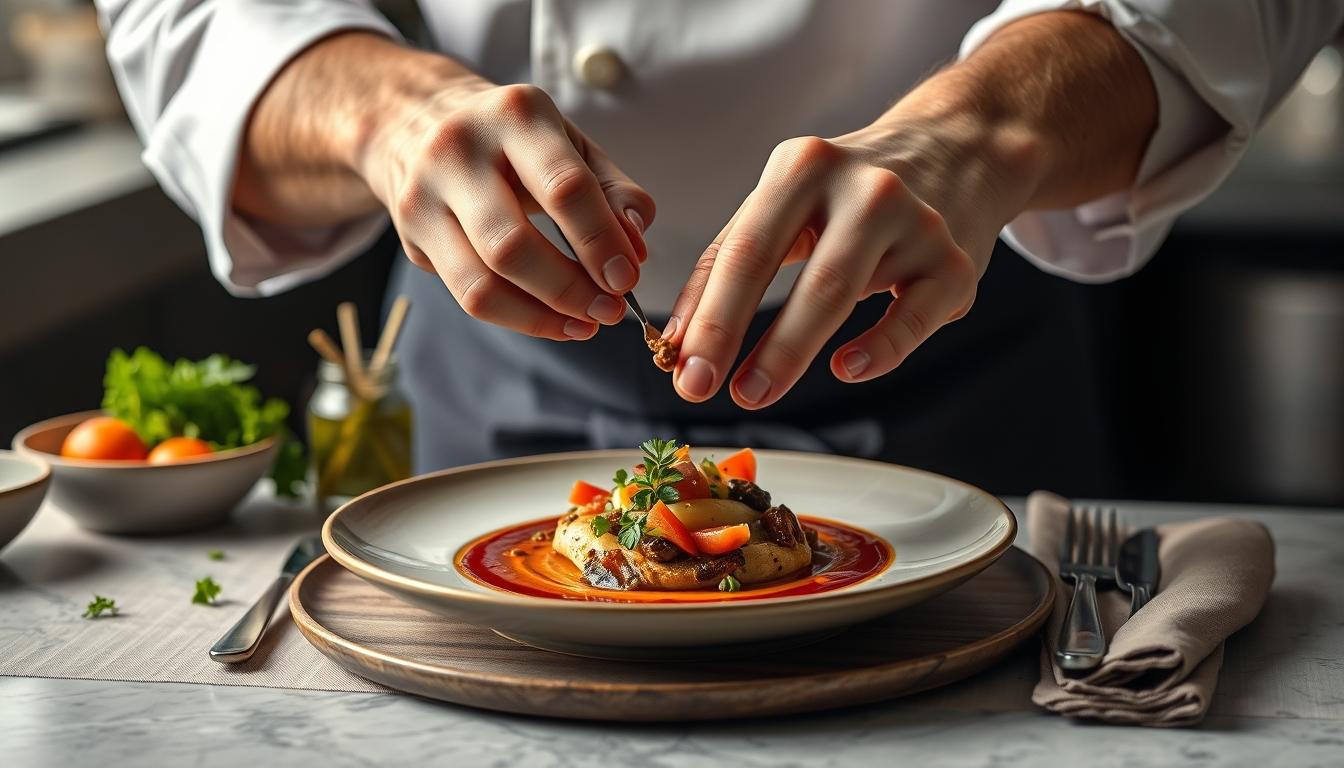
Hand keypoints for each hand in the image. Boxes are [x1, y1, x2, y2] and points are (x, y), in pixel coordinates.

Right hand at [360, 78, 654, 340]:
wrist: (418, 121)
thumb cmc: (516, 140)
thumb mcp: (572, 145)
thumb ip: (614, 193)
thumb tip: (635, 251)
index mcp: (515, 115)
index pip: (564, 187)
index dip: (600, 241)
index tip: (628, 279)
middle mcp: (459, 149)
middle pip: (512, 244)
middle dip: (570, 289)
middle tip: (610, 310)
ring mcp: (423, 194)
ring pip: (482, 281)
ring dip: (542, 315)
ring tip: (585, 324)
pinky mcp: (410, 233)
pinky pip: (467, 295)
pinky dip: (518, 318)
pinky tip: (553, 321)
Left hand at [664, 8, 1158, 408]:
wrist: (960, 151)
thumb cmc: (848, 194)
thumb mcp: (785, 205)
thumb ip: (728, 264)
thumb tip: (680, 342)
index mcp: (804, 167)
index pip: (745, 249)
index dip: (709, 315)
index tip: (681, 370)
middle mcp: (863, 186)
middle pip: (795, 273)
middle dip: (741, 336)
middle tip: (702, 389)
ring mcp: (915, 222)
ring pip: (844, 291)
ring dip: (791, 350)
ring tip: (754, 392)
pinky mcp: (954, 262)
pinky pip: (912, 317)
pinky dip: (878, 349)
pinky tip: (845, 369)